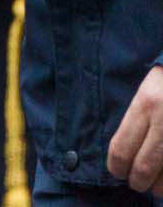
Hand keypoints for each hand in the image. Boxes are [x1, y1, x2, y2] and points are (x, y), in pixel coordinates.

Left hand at [108, 65, 162, 189]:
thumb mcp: (149, 86)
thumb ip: (136, 113)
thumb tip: (121, 147)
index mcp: (146, 104)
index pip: (121, 149)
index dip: (116, 167)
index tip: (117, 171)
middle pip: (144, 168)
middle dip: (137, 181)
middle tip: (136, 183)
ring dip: (160, 187)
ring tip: (156, 186)